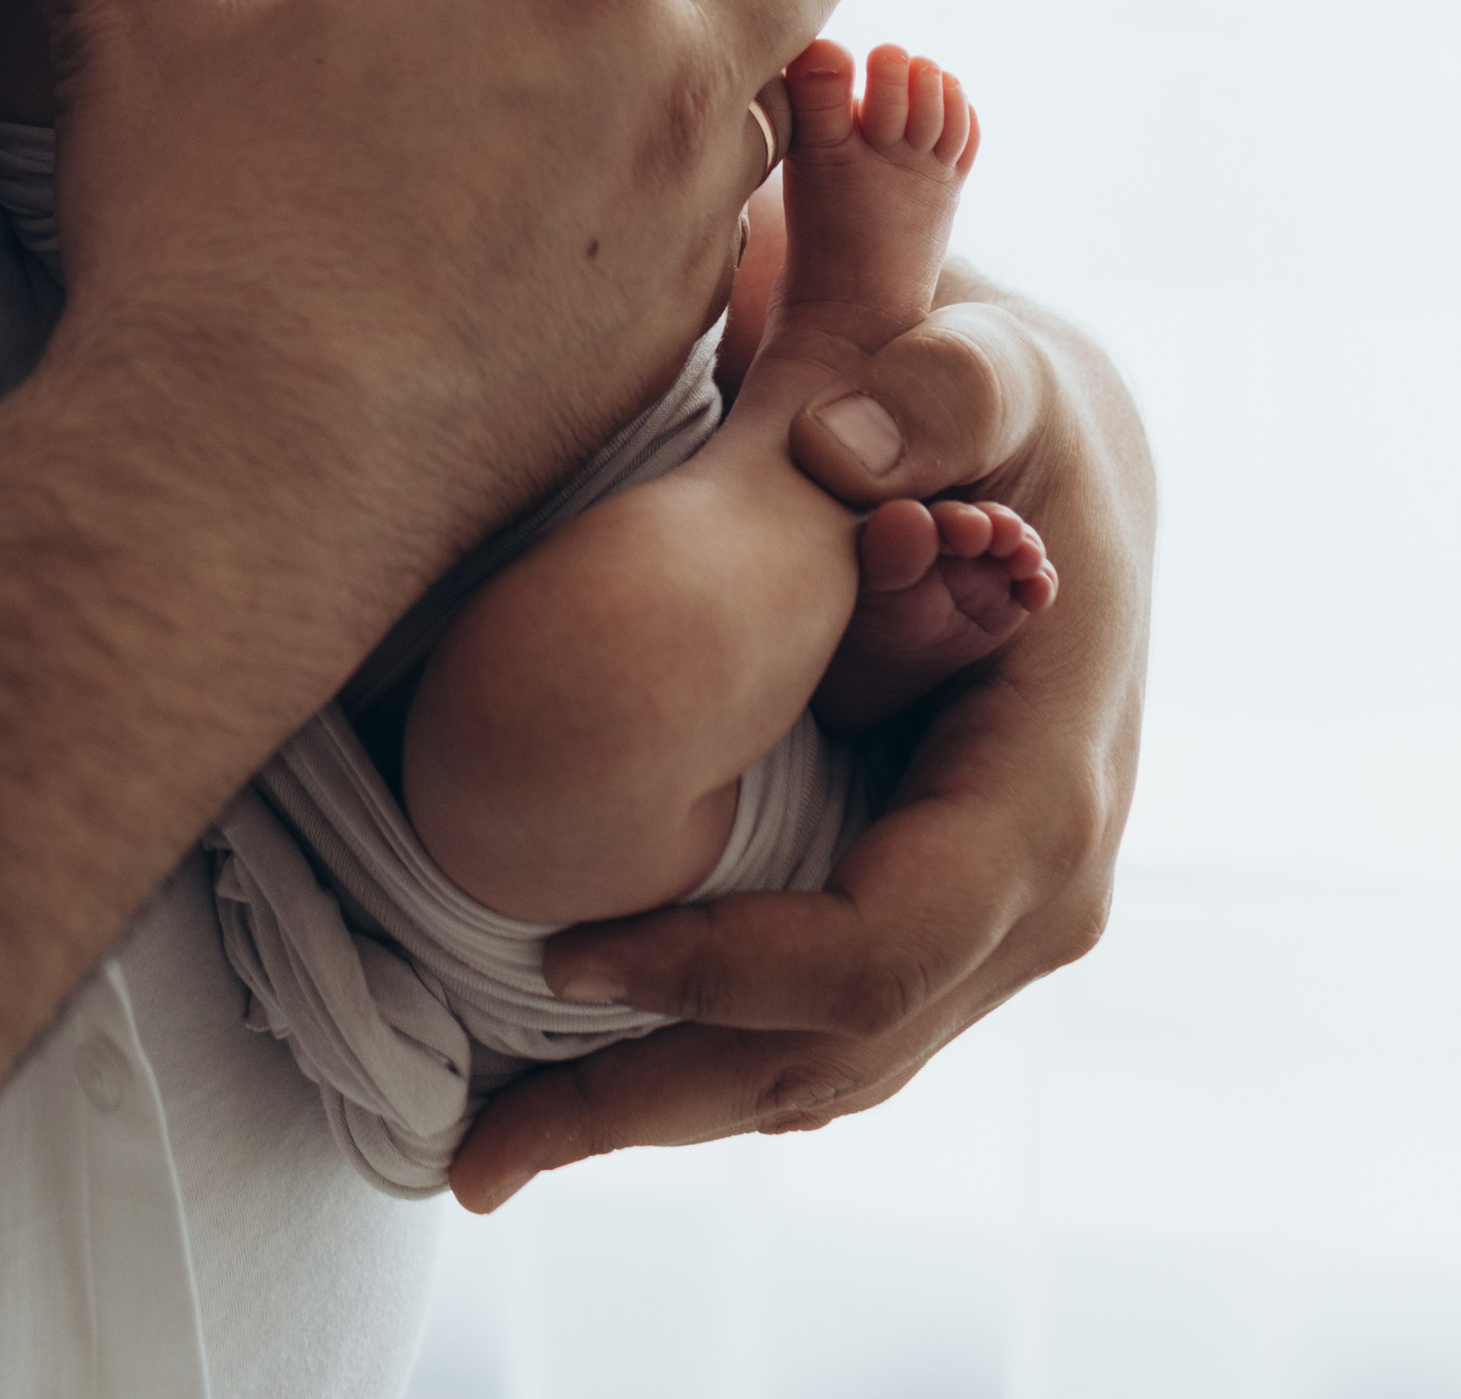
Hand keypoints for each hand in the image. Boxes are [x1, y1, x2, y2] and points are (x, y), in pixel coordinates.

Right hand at [0, 0, 844, 632]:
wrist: (248, 472)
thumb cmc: (195, 221)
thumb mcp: (124, 14)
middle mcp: (664, 68)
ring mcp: (688, 211)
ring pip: (784, 87)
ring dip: (744, 56)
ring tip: (666, 55)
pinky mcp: (673, 330)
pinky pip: (743, 226)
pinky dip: (707, 187)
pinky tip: (624, 200)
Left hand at [447, 282, 1152, 1208]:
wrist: (1048, 460)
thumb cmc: (1003, 411)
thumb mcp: (993, 364)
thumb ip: (943, 380)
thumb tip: (846, 445)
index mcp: (1045, 794)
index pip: (879, 945)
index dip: (723, 967)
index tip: (565, 954)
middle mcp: (1028, 897)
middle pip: (832, 1058)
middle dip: (652, 1104)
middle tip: (473, 1156)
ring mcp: (975, 929)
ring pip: (812, 1075)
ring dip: (650, 1117)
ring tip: (482, 1154)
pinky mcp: (914, 919)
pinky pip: (802, 1031)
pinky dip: (685, 1062)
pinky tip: (556, 1085)